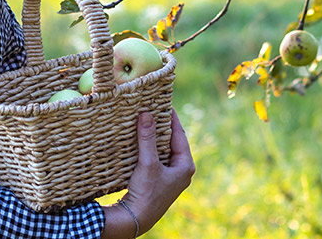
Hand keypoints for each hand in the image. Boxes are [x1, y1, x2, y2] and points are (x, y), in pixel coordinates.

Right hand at [101, 110, 194, 237]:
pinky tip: (140, 140)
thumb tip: (146, 114)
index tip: (164, 103)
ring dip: (154, 137)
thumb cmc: (146, 193)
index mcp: (185, 165)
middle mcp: (181, 170)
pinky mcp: (159, 181)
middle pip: (172, 141)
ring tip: (145, 120)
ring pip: (164, 149)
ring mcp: (171, 176)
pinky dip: (149, 148)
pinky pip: (157, 158)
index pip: (179, 134)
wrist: (136, 219)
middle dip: (162, 126)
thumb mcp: (148, 163)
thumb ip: (147, 138)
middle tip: (152, 109)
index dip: (171, 118)